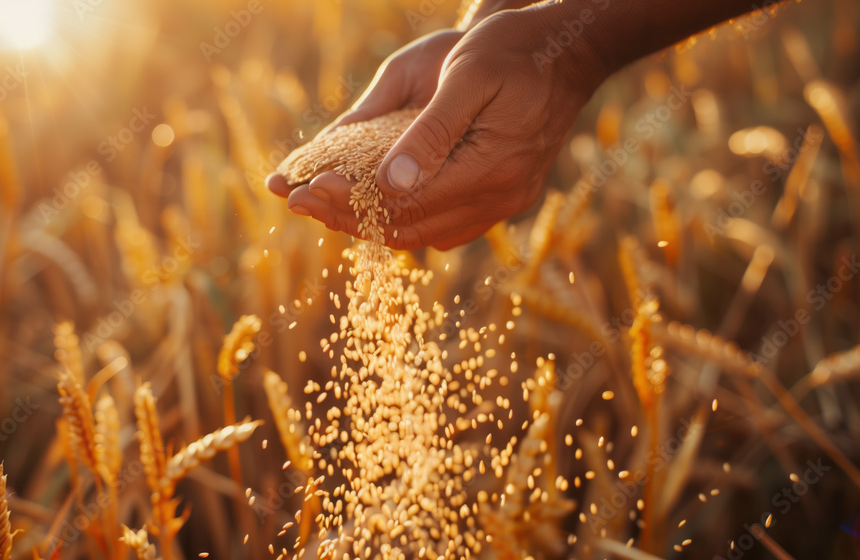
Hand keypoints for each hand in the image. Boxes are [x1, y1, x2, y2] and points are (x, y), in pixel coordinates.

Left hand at [272, 5, 605, 249]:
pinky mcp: (503, 197)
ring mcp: (505, 202)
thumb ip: (430, 132)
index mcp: (491, 169)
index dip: (350, 202)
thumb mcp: (466, 75)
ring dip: (373, 225)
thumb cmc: (512, 50)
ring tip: (326, 207)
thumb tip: (388, 182)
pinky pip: (446, 225)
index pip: (406, 204)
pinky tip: (374, 208)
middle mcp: (500, 197)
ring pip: (426, 233)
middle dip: (349, 218)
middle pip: (411, 228)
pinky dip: (406, 221)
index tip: (305, 189)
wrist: (569, 49)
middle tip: (302, 202)